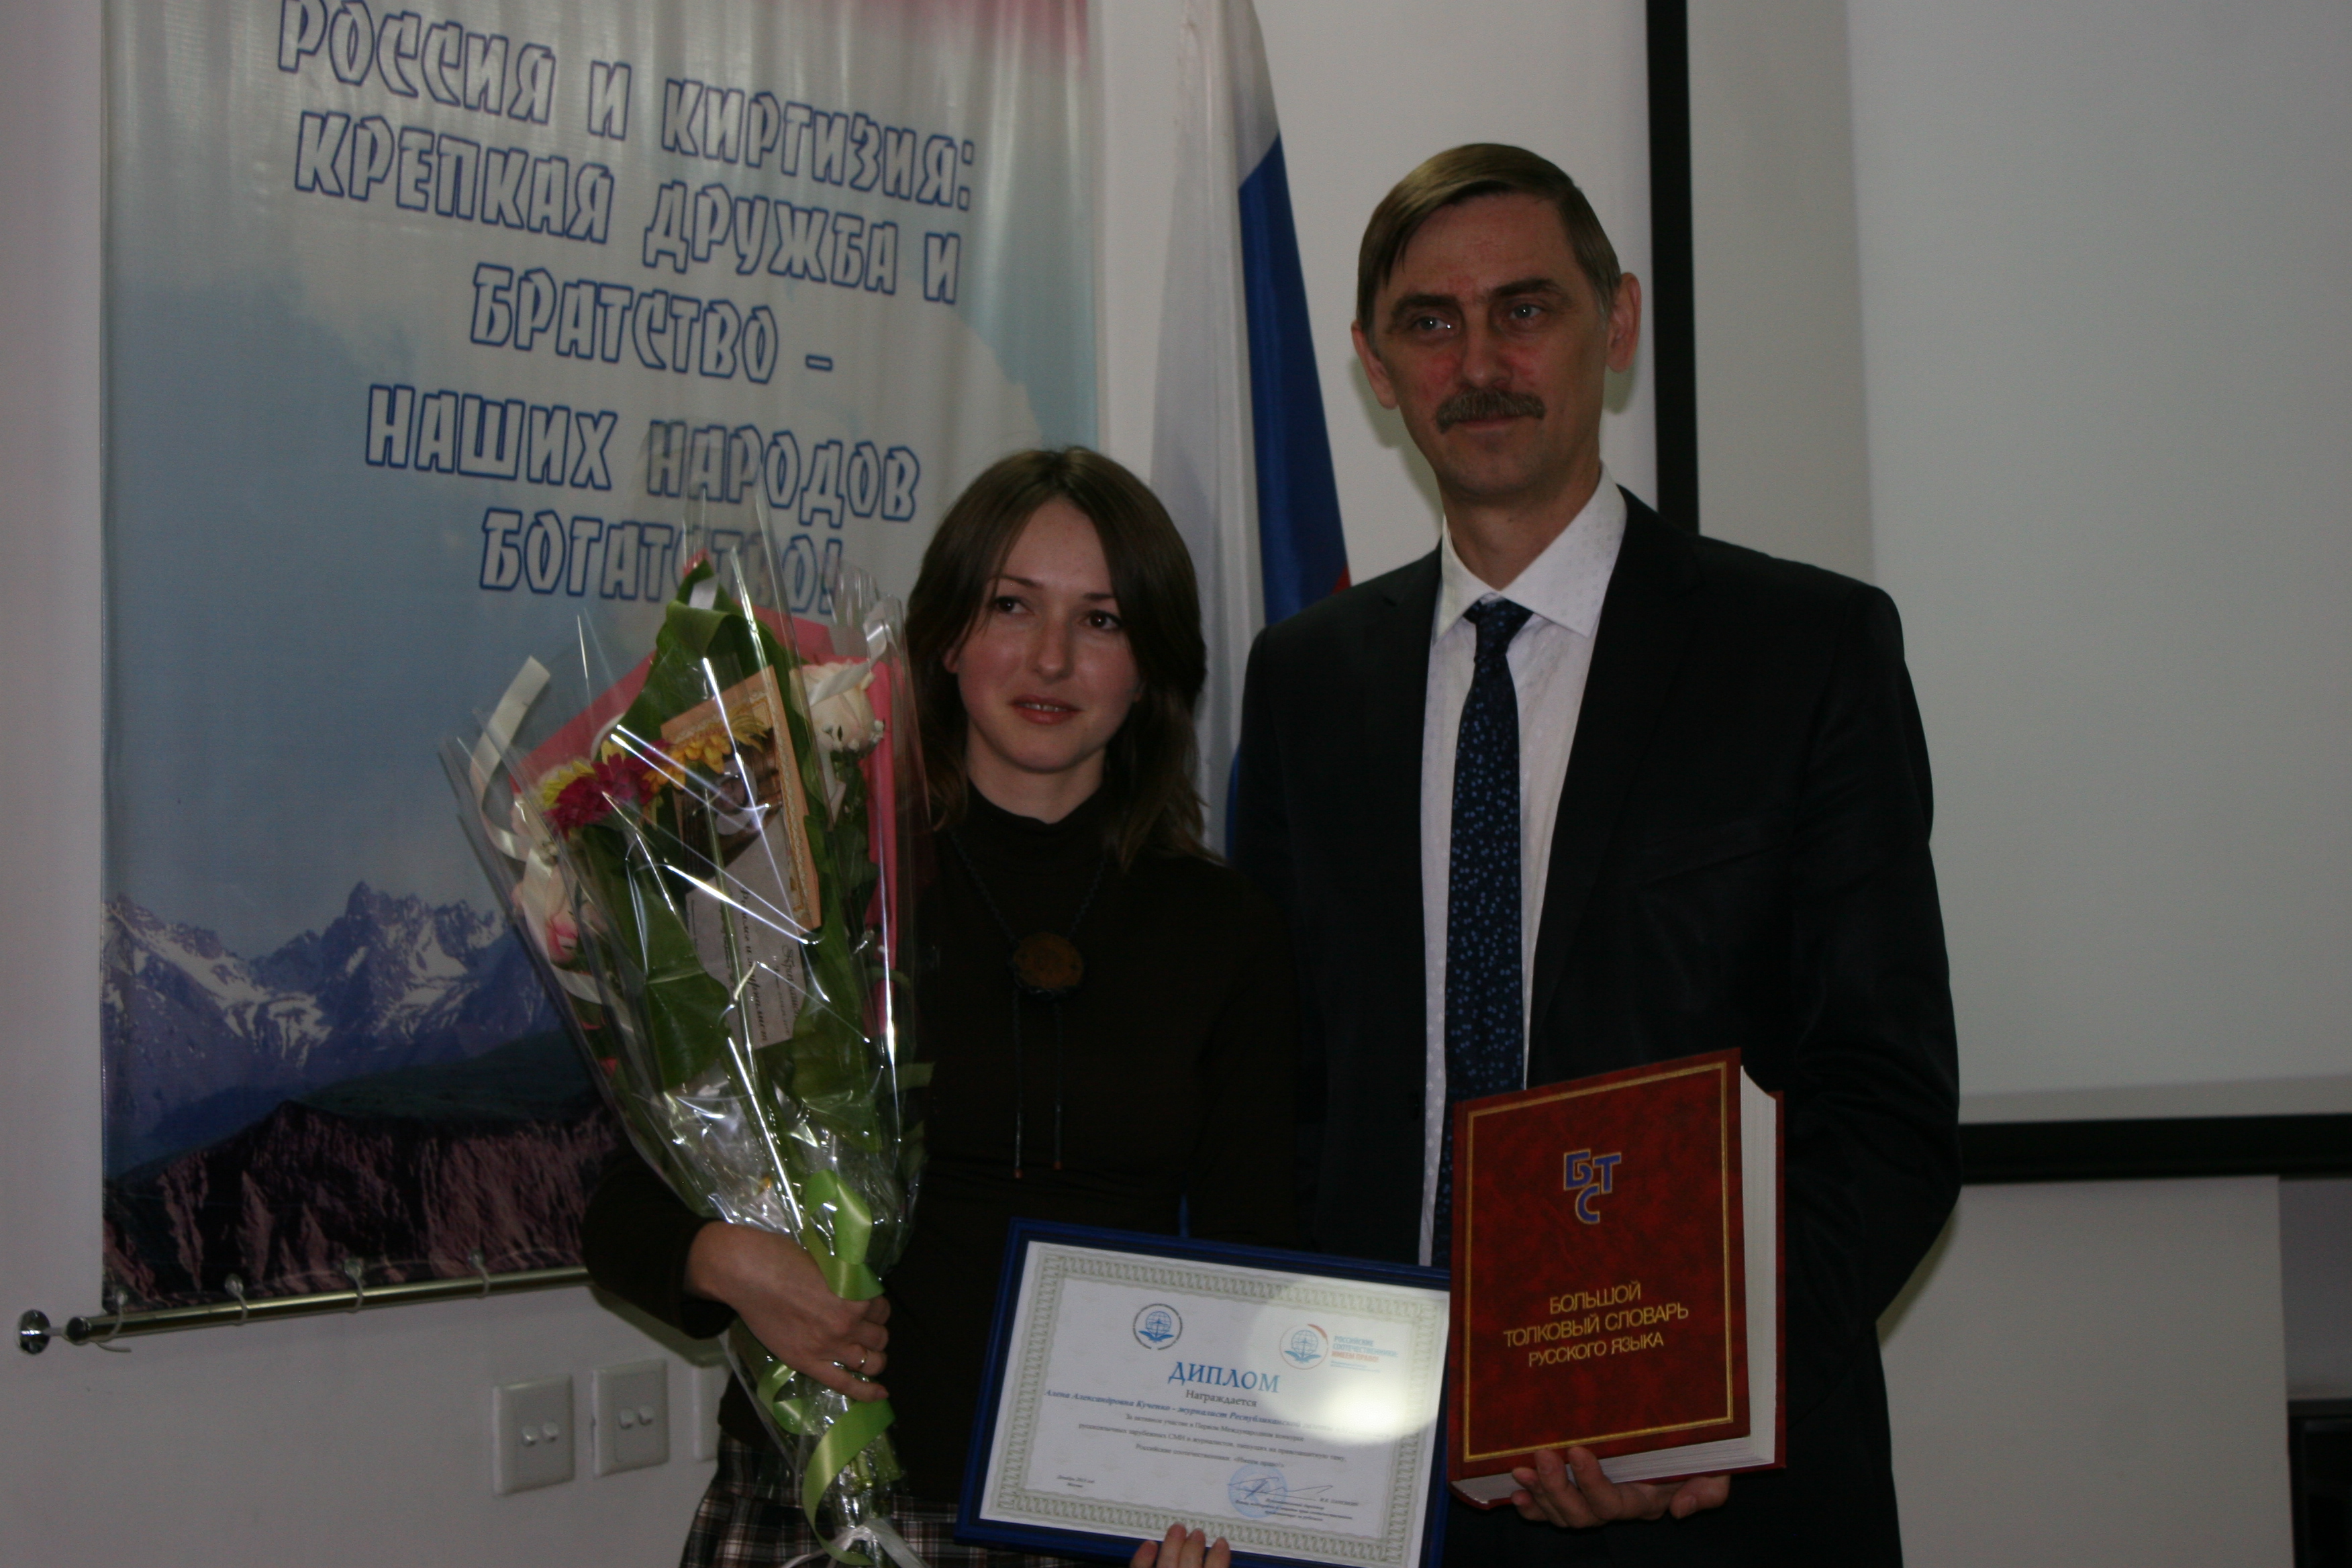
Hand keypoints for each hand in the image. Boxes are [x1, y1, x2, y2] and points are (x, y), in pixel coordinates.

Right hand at [684, 1221, 891, 1400]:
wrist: (748, 1274)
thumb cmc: (783, 1259)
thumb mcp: (827, 1263)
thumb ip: (846, 1281)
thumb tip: (857, 1289)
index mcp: (855, 1293)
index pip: (882, 1308)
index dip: (876, 1309)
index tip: (868, 1309)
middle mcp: (847, 1322)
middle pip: (879, 1336)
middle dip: (875, 1333)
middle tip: (864, 1330)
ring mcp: (828, 1345)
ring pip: (871, 1361)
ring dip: (875, 1359)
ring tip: (870, 1356)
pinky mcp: (808, 1362)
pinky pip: (845, 1384)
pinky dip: (866, 1392)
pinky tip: (880, 1394)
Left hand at [1129, 1522, 1229, 1567]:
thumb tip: (1220, 1557)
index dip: (1220, 1557)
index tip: (1222, 1543)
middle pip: (1190, 1564)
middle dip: (1194, 1546)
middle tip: (1198, 1532)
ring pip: (1166, 1564)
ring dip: (1172, 1544)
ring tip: (1178, 1528)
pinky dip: (1143, 1558)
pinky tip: (1149, 1544)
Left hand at [1509, 1447, 1729, 1527]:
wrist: (1690, 1439)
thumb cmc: (1701, 1450)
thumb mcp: (1716, 1467)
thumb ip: (1708, 1490)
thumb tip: (1679, 1510)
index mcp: (1645, 1499)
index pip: (1614, 1502)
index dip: (1592, 1482)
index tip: (1577, 1450)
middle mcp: (1618, 1505)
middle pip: (1582, 1514)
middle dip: (1557, 1488)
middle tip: (1542, 1455)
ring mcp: (1595, 1500)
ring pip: (1563, 1513)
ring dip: (1540, 1494)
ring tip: (1520, 1471)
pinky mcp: (1578, 1492)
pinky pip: (1551, 1511)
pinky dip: (1532, 1507)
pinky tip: (1516, 1495)